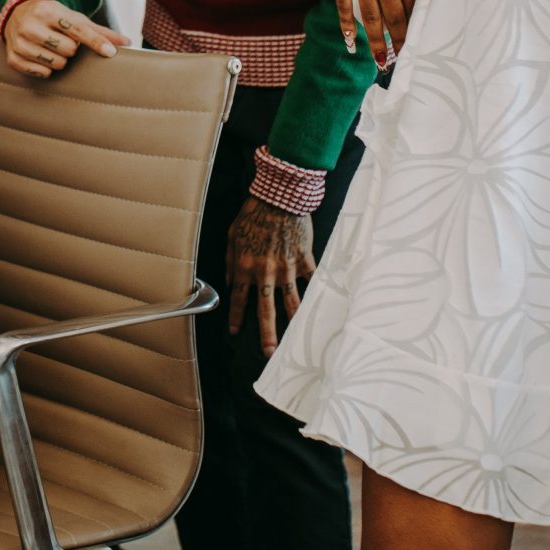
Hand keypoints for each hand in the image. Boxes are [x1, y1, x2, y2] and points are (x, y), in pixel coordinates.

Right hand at [1, 0, 129, 78]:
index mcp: (48, 11)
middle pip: (68, 50)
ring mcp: (19, 41)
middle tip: (63, 42)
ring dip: (59, 60)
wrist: (18, 12)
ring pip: (55, 64)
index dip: (95, 42)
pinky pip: (40, 73)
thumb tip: (127, 42)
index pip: (77, 30)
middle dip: (71, 49)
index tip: (110, 53)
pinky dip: (45, 69)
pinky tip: (42, 58)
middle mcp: (31, 25)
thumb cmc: (53, 17)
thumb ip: (99, 31)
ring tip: (52, 49)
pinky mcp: (12, 57)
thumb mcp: (74, 18)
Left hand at [226, 196, 315, 352]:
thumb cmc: (253, 213)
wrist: (279, 196)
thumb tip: (228, 279)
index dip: (236, 317)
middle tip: (268, 352)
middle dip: (266, 334)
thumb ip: (229, 259)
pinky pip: (311, 281)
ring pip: (291, 301)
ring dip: (292, 322)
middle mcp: (266, 272)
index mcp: (245, 266)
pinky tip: (321, 309)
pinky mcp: (305, 259)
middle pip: (266, 310)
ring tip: (296, 340)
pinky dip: (316, 294)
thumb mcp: (232, 234)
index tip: (234, 333)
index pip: (238, 299)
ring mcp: (287, 268)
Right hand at [321, 0, 418, 67]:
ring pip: (371, 18)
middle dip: (399, 44)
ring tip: (379, 61)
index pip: (415, 10)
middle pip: (395, 20)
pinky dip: (348, 26)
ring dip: (376, 43)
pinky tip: (351, 41)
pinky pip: (346, 5)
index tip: (419, 47)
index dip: (417, 31)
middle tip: (402, 63)